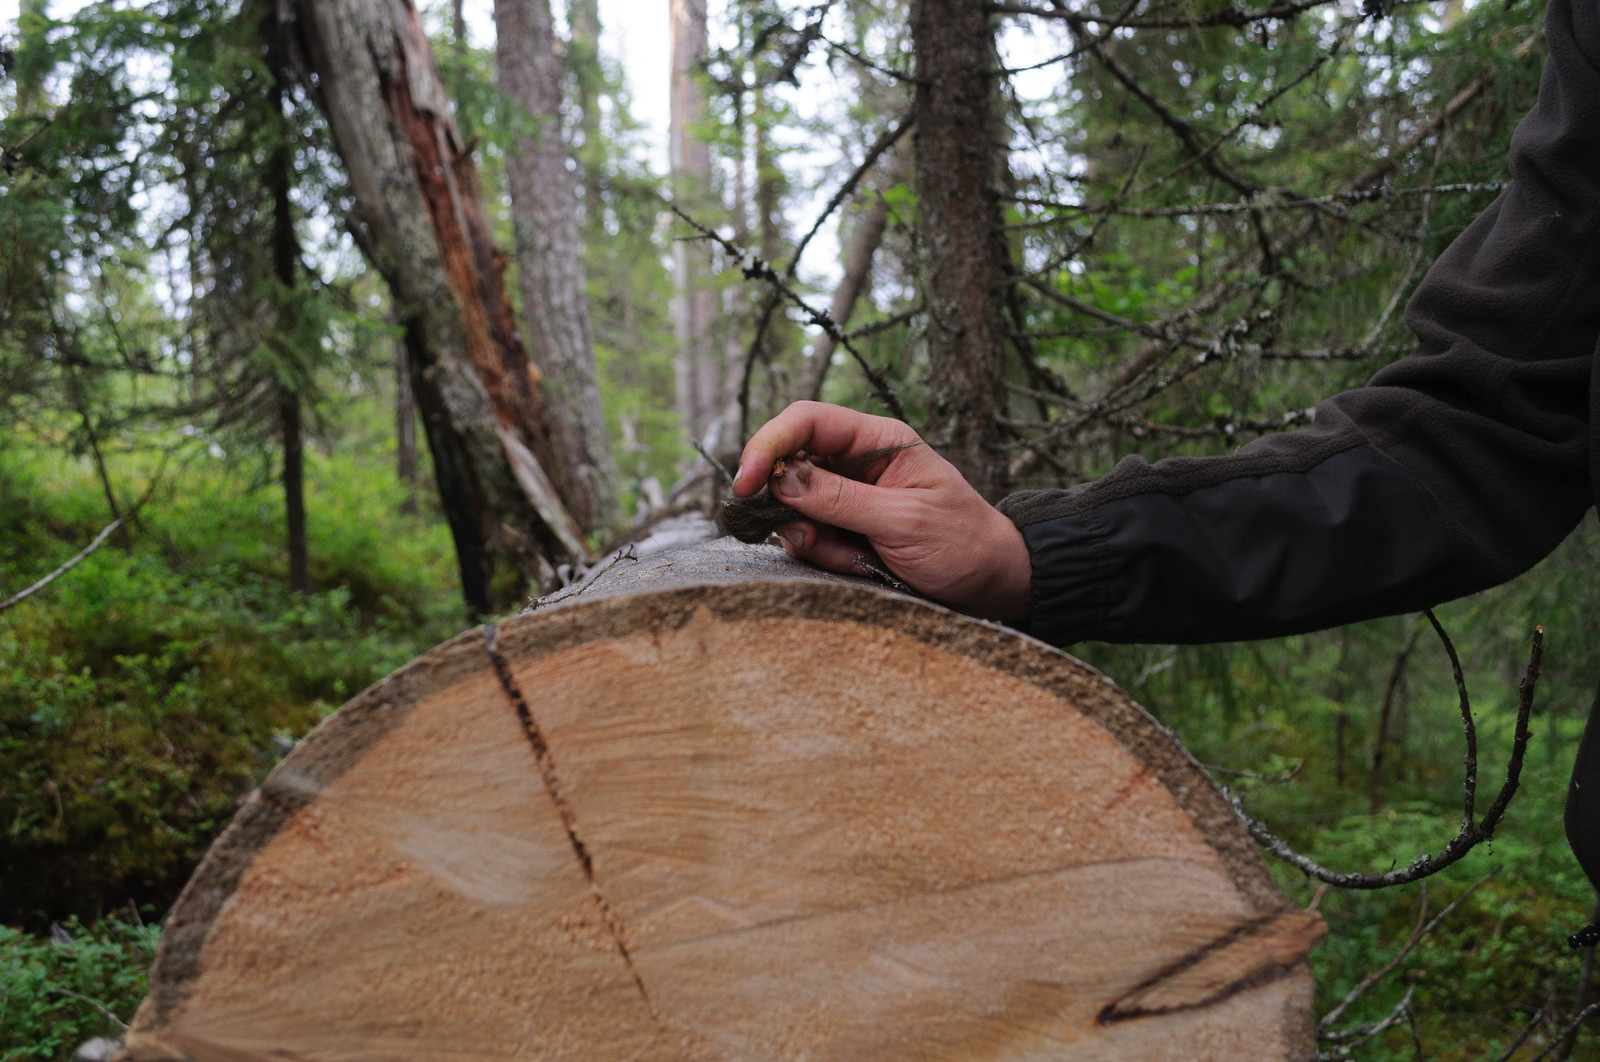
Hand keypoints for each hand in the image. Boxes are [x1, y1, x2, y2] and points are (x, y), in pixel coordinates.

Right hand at [731, 402, 1031, 623]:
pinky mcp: (844, 529)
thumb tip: (781, 479)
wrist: (992, 584)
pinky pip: (809, 539)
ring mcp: (848, 498)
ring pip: (794, 511)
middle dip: (792, 509)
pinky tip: (864, 567)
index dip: (769, 445)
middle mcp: (857, 463)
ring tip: (861, 559)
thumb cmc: (963, 543)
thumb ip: (841, 500)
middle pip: (789, 467)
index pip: (806, 422)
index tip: (746, 484)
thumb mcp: (904, 521)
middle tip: (817, 540)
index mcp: (877, 441)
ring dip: (816, 541)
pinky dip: (827, 558)